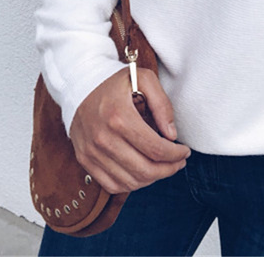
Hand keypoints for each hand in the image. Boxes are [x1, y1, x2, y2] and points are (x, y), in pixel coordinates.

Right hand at [68, 66, 191, 194]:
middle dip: (169, 169)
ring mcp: (92, 152)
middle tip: (179, 162)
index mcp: (120, 117)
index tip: (185, 151)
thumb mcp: (144, 79)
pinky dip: (131, 184)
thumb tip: (172, 135)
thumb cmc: (116, 81)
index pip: (155, 149)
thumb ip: (162, 104)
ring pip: (130, 182)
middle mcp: (103, 138)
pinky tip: (142, 172)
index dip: (176, 154)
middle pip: (145, 170)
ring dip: (152, 179)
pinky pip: (111, 185)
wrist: (79, 84)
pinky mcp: (85, 159)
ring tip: (163, 167)